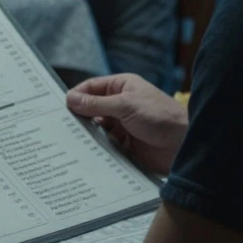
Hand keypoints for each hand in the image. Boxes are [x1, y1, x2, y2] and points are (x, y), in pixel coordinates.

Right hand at [66, 73, 187, 173]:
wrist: (184, 145)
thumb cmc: (160, 116)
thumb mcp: (125, 105)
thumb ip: (97, 103)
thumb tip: (70, 98)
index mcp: (121, 87)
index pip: (91, 88)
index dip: (76, 96)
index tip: (58, 108)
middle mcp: (120, 105)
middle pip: (91, 109)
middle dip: (78, 118)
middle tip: (57, 128)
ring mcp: (122, 125)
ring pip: (97, 129)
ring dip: (86, 135)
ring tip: (67, 143)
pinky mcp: (125, 145)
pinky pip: (105, 146)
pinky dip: (96, 149)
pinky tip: (84, 155)